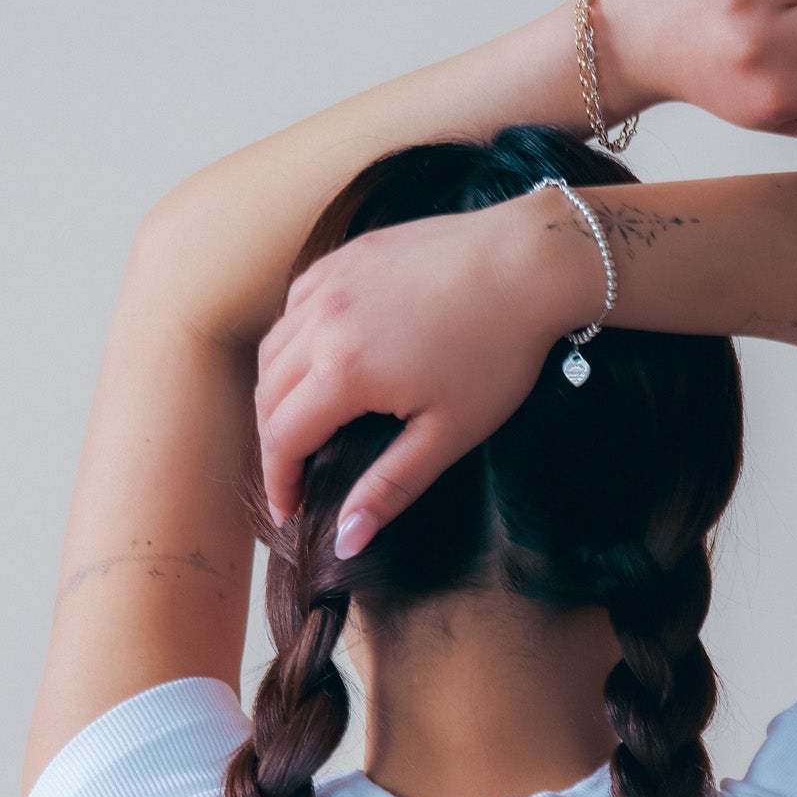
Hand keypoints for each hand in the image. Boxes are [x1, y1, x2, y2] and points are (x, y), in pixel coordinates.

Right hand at [257, 197, 569, 554]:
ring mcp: (331, 282)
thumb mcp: (447, 434)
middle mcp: (322, 323)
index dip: (279, 482)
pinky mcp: (347, 257)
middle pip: (268, 395)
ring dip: (276, 392)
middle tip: (295, 474)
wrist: (528, 263)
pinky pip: (295, 305)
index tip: (290, 510)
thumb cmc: (497, 352)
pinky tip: (317, 359)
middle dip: (274, 442)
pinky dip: (293, 340)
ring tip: (300, 423)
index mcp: (343, 372)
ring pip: (273, 347)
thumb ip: (389, 488)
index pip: (282, 439)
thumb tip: (346, 539)